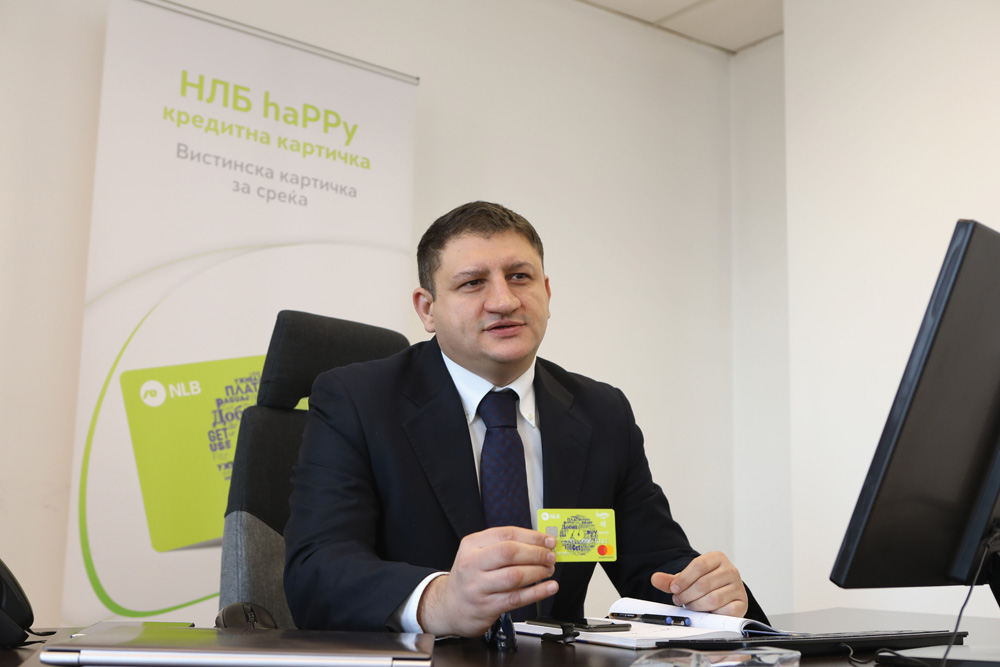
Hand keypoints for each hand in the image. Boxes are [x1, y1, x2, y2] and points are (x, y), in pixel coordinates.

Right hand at [417, 526, 558, 636]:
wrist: (449, 607)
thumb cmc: (469, 577)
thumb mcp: (477, 553)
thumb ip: (504, 546)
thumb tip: (539, 542)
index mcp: (471, 545)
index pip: (506, 534)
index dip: (532, 536)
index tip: (548, 540)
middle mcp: (472, 564)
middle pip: (509, 553)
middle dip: (536, 553)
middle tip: (550, 556)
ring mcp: (478, 587)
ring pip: (515, 576)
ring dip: (538, 572)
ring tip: (549, 570)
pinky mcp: (487, 607)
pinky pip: (517, 598)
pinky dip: (537, 592)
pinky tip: (549, 587)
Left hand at [651, 551, 747, 617]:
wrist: (724, 593)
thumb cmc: (706, 584)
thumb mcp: (688, 578)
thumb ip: (671, 580)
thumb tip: (655, 579)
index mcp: (717, 558)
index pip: (699, 565)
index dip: (683, 579)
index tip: (674, 589)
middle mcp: (731, 570)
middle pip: (704, 583)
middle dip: (687, 595)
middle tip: (679, 600)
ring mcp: (738, 587)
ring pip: (714, 598)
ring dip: (697, 605)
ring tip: (690, 605)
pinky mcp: (742, 603)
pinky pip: (726, 610)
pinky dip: (713, 613)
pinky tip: (707, 611)